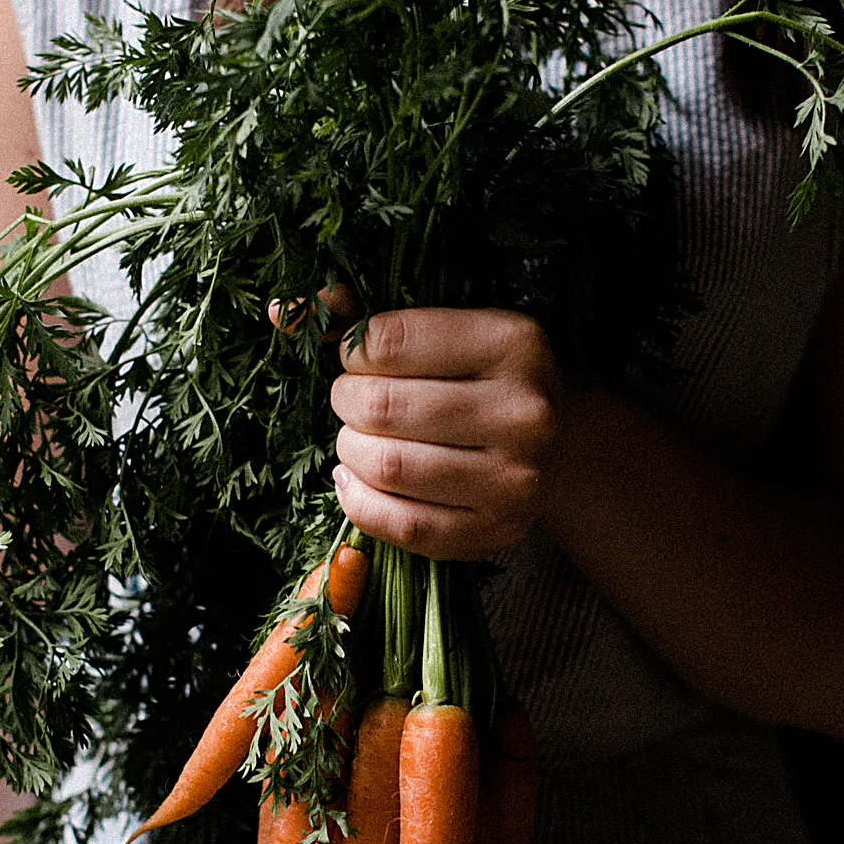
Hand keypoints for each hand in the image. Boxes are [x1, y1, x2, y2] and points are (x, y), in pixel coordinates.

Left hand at [329, 307, 561, 558]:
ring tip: (357, 438)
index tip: (358, 357)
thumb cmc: (482, 375)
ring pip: (387, 467)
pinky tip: (353, 481)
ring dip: (349, 450)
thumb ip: (367, 315)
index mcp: (514, 343)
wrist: (561, 443)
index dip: (353, 350)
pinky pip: (402, 526)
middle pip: (382, 408)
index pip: (389, 342)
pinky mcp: (496, 531)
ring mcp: (515, 479)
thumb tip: (283, 311)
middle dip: (347, 401)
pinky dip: (359, 502)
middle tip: (353, 400)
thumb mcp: (447, 328)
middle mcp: (524, 413)